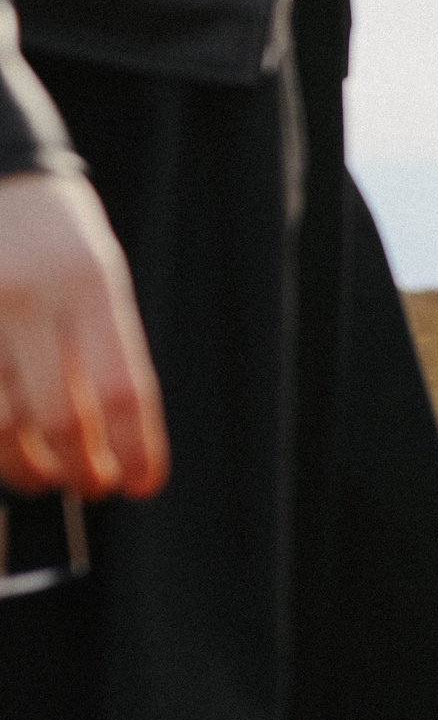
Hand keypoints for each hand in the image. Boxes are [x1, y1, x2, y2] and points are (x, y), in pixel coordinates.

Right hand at [0, 172, 167, 498]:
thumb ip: (105, 346)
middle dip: (83, 468)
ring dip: (29, 468)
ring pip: (4, 423)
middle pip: (64, 417)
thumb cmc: (55, 235)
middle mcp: (34, 299)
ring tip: (45, 478)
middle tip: (93, 485)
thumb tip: (116, 433)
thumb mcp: (99, 275)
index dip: (137, 448)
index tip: (142, 482)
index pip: (124, 389)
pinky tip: (5, 451)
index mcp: (91, 285)